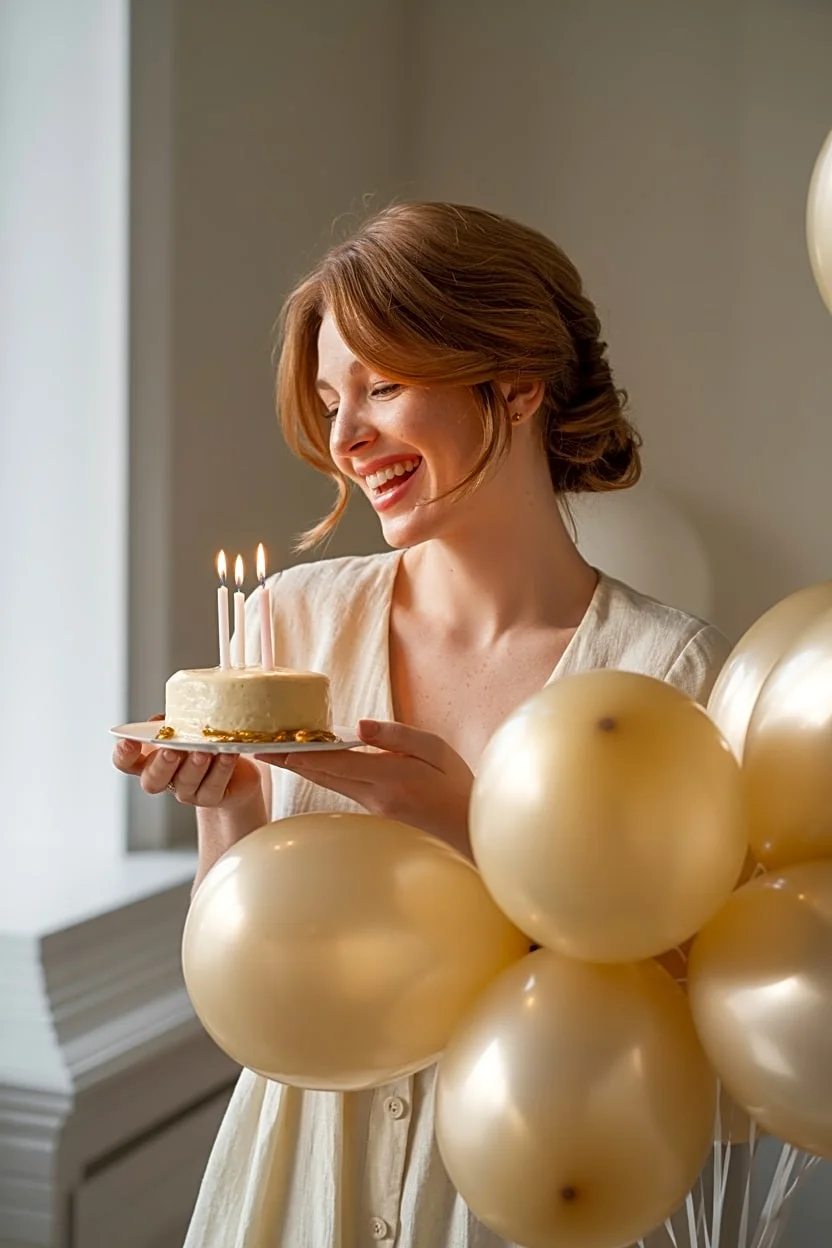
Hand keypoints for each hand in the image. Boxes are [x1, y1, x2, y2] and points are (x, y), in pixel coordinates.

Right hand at [112, 722, 261, 809]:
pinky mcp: (211, 797)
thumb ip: (172, 722)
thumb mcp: (185, 725)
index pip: (126, 762)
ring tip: (204, 750)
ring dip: (194, 766)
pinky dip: (221, 769)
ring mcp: (186, 791)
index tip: (128, 741)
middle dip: (161, 765)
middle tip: (171, 751)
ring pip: (185, 783)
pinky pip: (213, 786)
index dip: (123, 755)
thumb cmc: (203, 740)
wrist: (236, 765)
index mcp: (150, 759)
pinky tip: (227, 754)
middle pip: (152, 781)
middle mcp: (165, 778)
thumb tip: (168, 720)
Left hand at [257, 719, 473, 853]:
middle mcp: (374, 796)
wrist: (468, 830)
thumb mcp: (436, 749)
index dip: (302, 754)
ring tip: (271, 752)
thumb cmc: (456, 785)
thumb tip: (362, 725)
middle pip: (322, 775)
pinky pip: (340, 788)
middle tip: (255, 747)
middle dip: (287, 761)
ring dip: (299, 767)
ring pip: (327, 783)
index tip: (273, 746)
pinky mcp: (373, 811)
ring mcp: (371, 807)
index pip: (336, 764)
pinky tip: (306, 762)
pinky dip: (320, 773)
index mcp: (390, 777)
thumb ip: (398, 736)